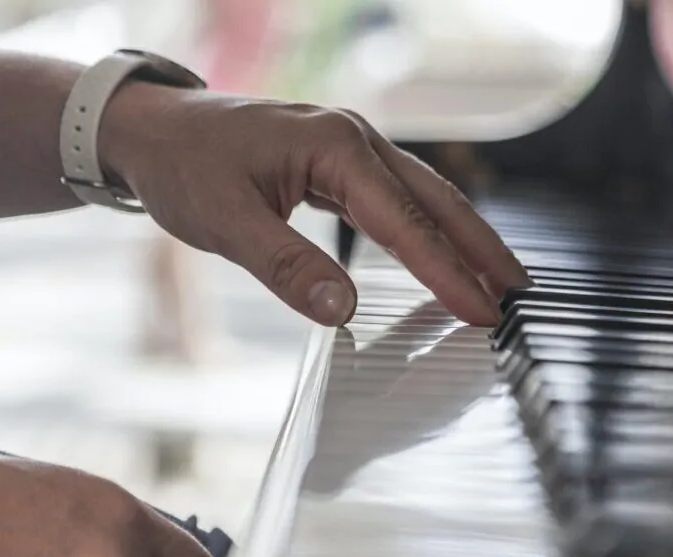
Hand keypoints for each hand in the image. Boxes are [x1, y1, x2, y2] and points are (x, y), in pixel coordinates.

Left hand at [97, 83, 531, 327]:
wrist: (153, 128)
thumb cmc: (184, 167)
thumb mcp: (226, 222)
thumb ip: (288, 267)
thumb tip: (344, 312)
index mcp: (335, 147)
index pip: (405, 222)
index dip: (447, 272)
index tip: (482, 312)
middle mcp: (355, 138)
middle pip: (437, 199)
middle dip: (482, 248)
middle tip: (519, 294)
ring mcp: (352, 145)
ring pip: (427, 194)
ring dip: (466, 236)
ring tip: (501, 276)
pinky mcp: (343, 159)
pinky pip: (403, 195)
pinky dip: (433, 226)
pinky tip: (446, 249)